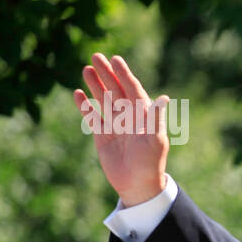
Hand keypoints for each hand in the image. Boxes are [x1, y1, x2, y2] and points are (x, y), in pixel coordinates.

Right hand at [74, 53, 169, 206]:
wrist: (138, 185)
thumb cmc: (150, 163)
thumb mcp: (155, 140)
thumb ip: (155, 118)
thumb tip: (163, 97)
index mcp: (143, 116)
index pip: (133, 89)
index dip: (124, 74)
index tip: (116, 59)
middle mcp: (129, 118)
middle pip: (116, 91)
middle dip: (107, 74)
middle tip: (96, 56)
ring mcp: (115, 126)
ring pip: (103, 101)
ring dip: (95, 85)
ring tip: (86, 69)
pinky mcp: (103, 137)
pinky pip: (92, 118)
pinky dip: (85, 106)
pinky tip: (77, 94)